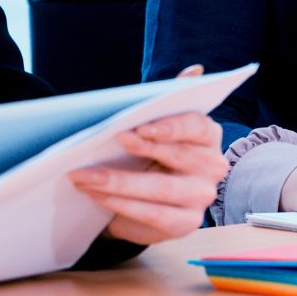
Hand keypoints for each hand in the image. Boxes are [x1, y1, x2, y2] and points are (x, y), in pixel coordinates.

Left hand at [70, 68, 226, 244]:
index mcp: (208, 136)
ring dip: (117, 181)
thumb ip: (169, 99)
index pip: (196, 126)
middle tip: (106, 141)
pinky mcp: (186, 224)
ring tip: (83, 175)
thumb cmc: (146, 153)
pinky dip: (120, 204)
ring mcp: (202, 197)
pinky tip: (95, 195)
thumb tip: (195, 72)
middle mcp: (213, 166)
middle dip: (139, 149)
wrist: (141, 199)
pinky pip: (152, 214)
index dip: (170, 126)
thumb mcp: (152, 125)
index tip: (140, 125)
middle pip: (177, 156)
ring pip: (160, 188)